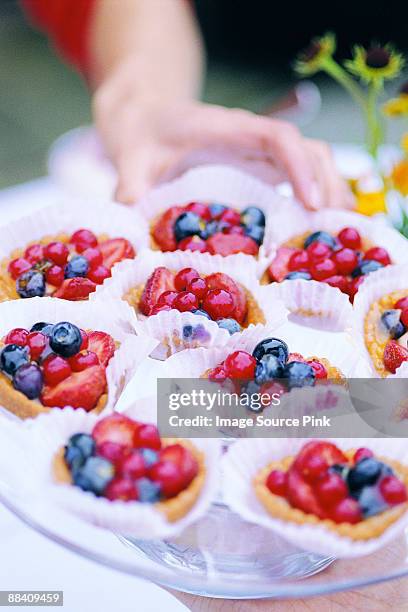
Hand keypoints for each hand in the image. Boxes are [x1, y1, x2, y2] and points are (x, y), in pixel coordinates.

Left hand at [93, 92, 352, 209]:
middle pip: (308, 149)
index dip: (300, 167)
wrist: (148, 120)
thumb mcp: (132, 158)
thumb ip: (131, 185)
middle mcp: (252, 137)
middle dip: (328, 185)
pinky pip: (300, 174)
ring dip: (331, 191)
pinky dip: (317, 196)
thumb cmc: (144, 135)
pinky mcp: (260, 165)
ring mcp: (260, 151)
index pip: (277, 138)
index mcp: (227, 129)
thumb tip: (130, 221)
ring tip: (340, 230)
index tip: (311, 203)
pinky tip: (322, 225)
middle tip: (333, 228)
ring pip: (312, 160)